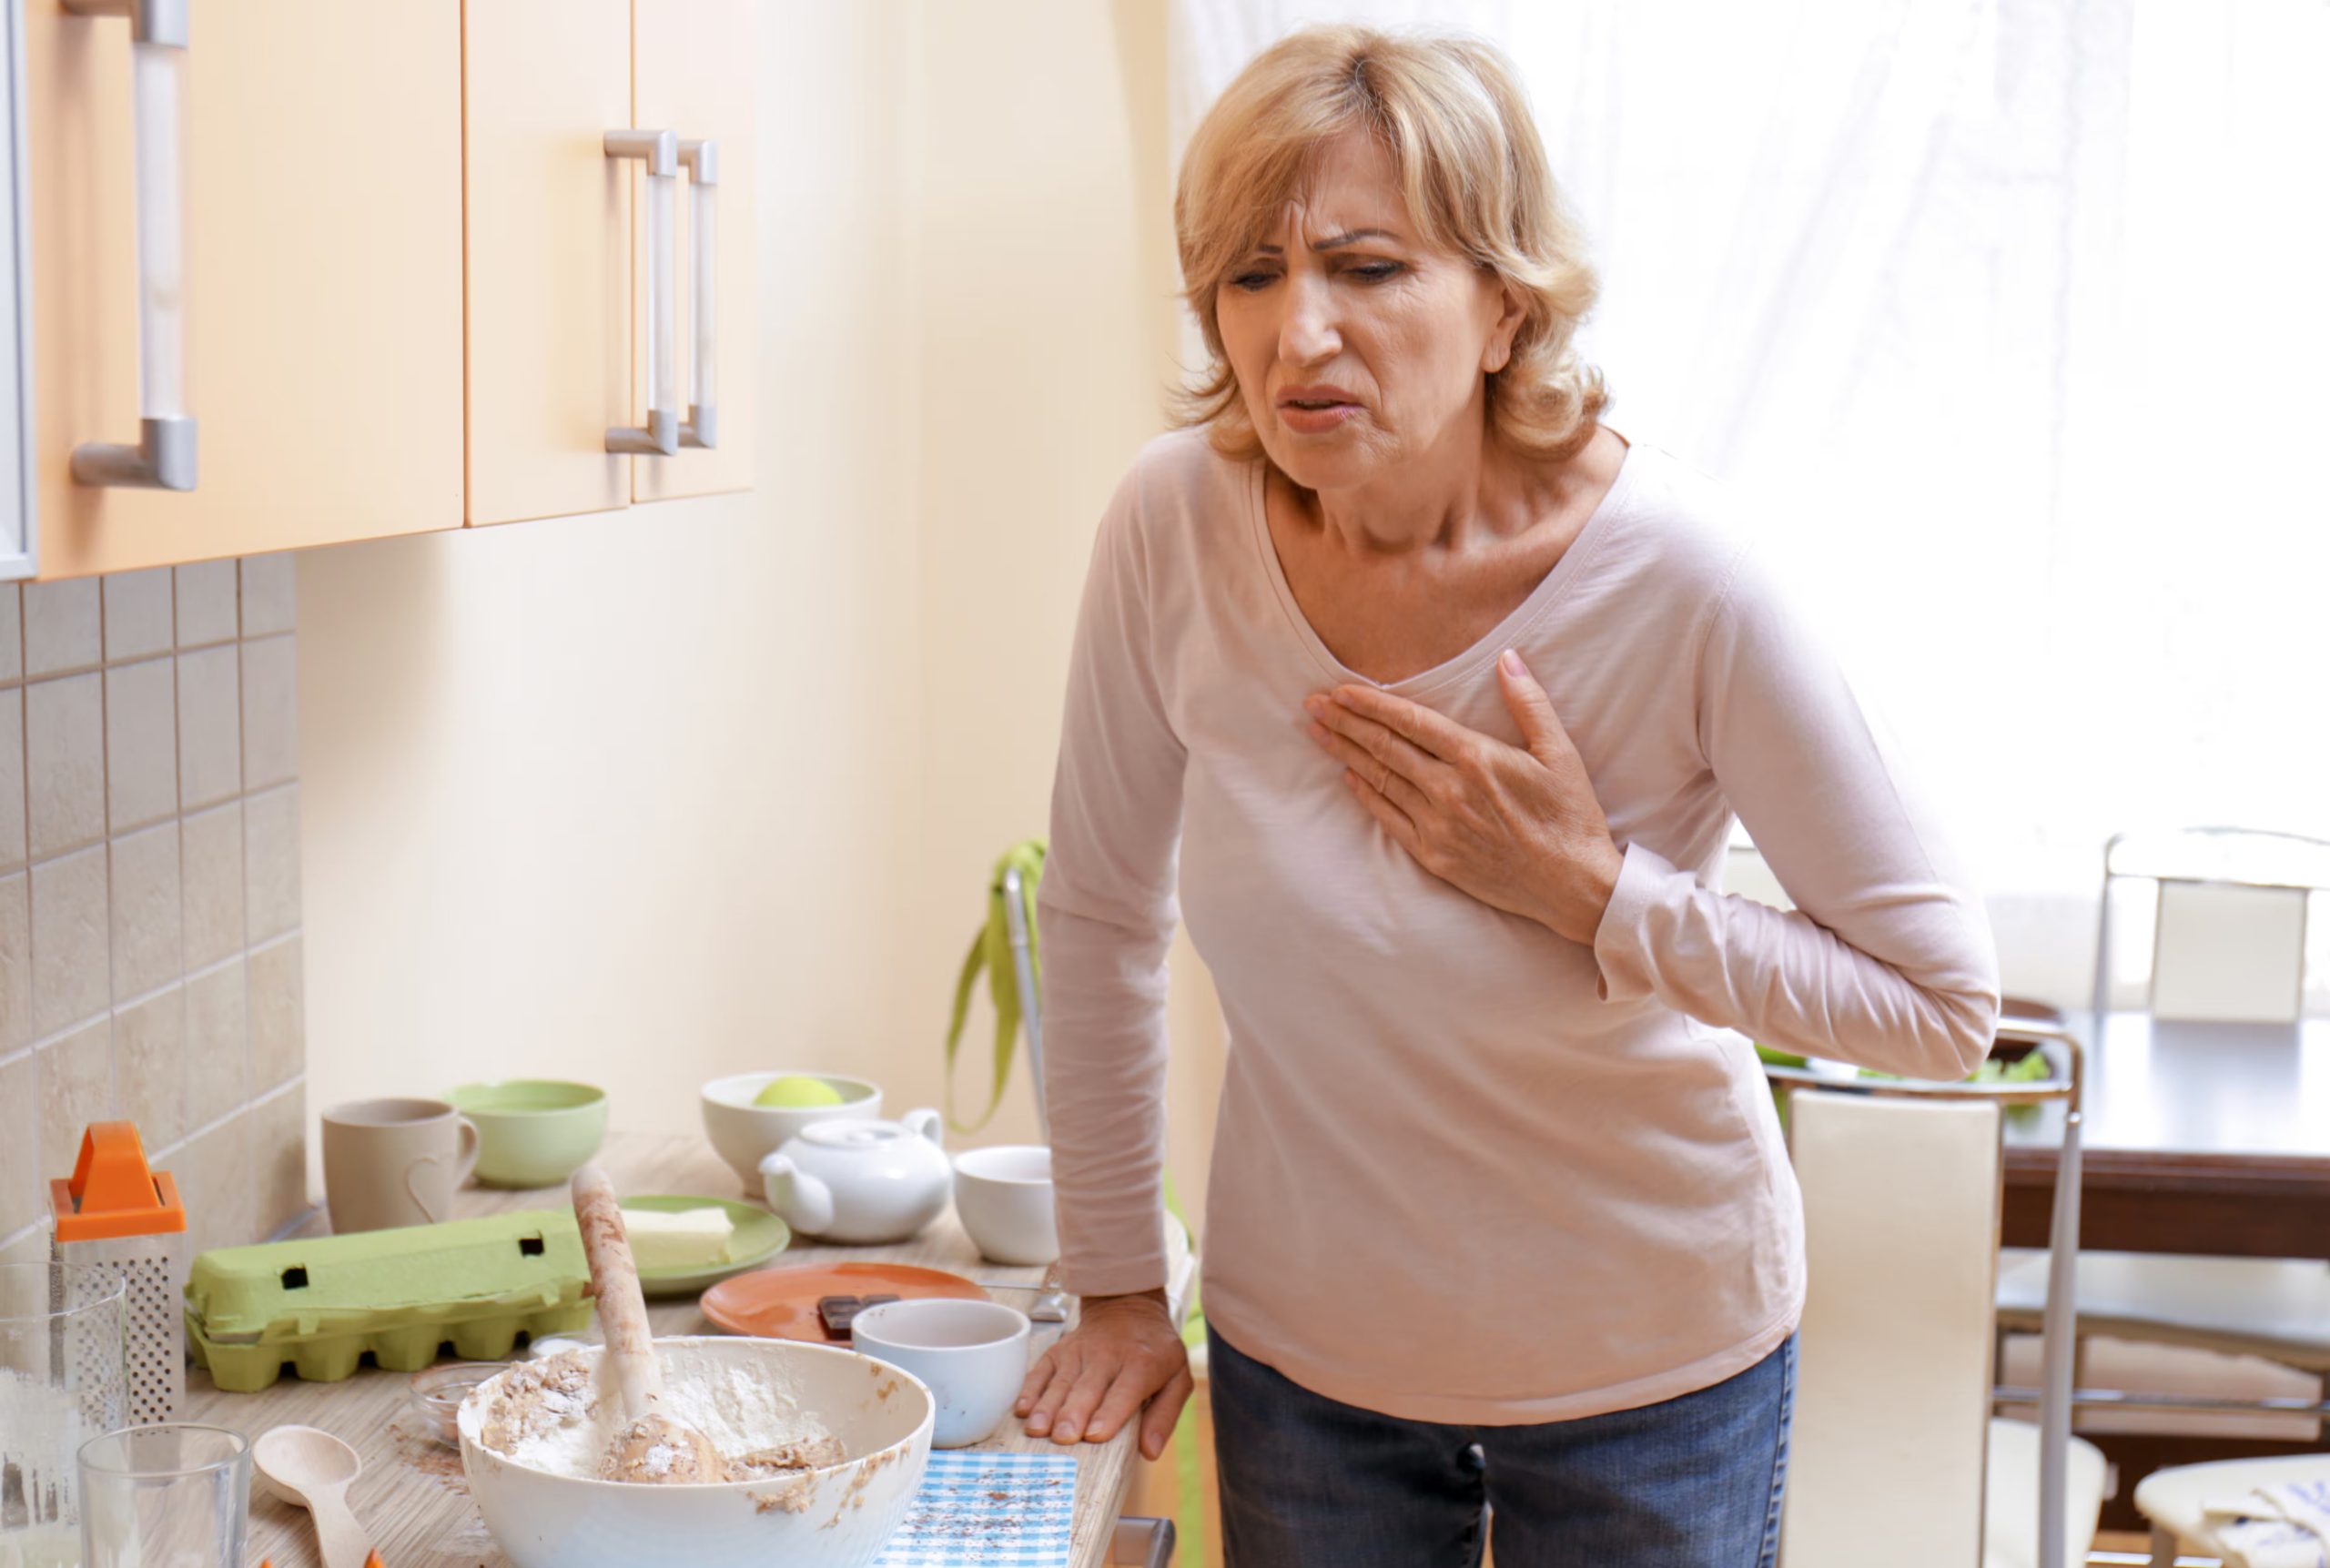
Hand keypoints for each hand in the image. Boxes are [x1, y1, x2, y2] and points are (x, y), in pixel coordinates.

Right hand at [1016, 1289, 1192, 1460]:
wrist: (1127, 1305)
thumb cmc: (1156, 1351)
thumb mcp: (1178, 1377)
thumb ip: (1165, 1415)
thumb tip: (1150, 1451)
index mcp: (1141, 1364)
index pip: (1124, 1391)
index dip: (1110, 1413)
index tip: (1095, 1435)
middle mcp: (1107, 1357)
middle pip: (1087, 1388)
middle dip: (1073, 1413)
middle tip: (1062, 1438)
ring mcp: (1079, 1353)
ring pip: (1061, 1382)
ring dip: (1047, 1407)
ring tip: (1037, 1430)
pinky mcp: (1059, 1351)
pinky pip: (1041, 1371)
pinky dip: (1030, 1390)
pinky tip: (1023, 1410)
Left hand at [1302, 648, 1623, 945]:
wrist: (1573, 885)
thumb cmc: (1570, 815)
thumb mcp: (1559, 752)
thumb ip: (1529, 702)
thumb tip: (1508, 658)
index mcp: (1477, 758)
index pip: (1410, 722)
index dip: (1371, 704)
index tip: (1342, 691)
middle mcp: (1449, 790)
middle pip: (1385, 748)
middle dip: (1345, 723)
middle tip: (1312, 704)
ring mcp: (1439, 826)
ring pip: (1381, 781)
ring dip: (1346, 754)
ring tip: (1319, 733)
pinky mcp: (1436, 856)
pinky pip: (1390, 819)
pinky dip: (1366, 796)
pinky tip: (1348, 778)